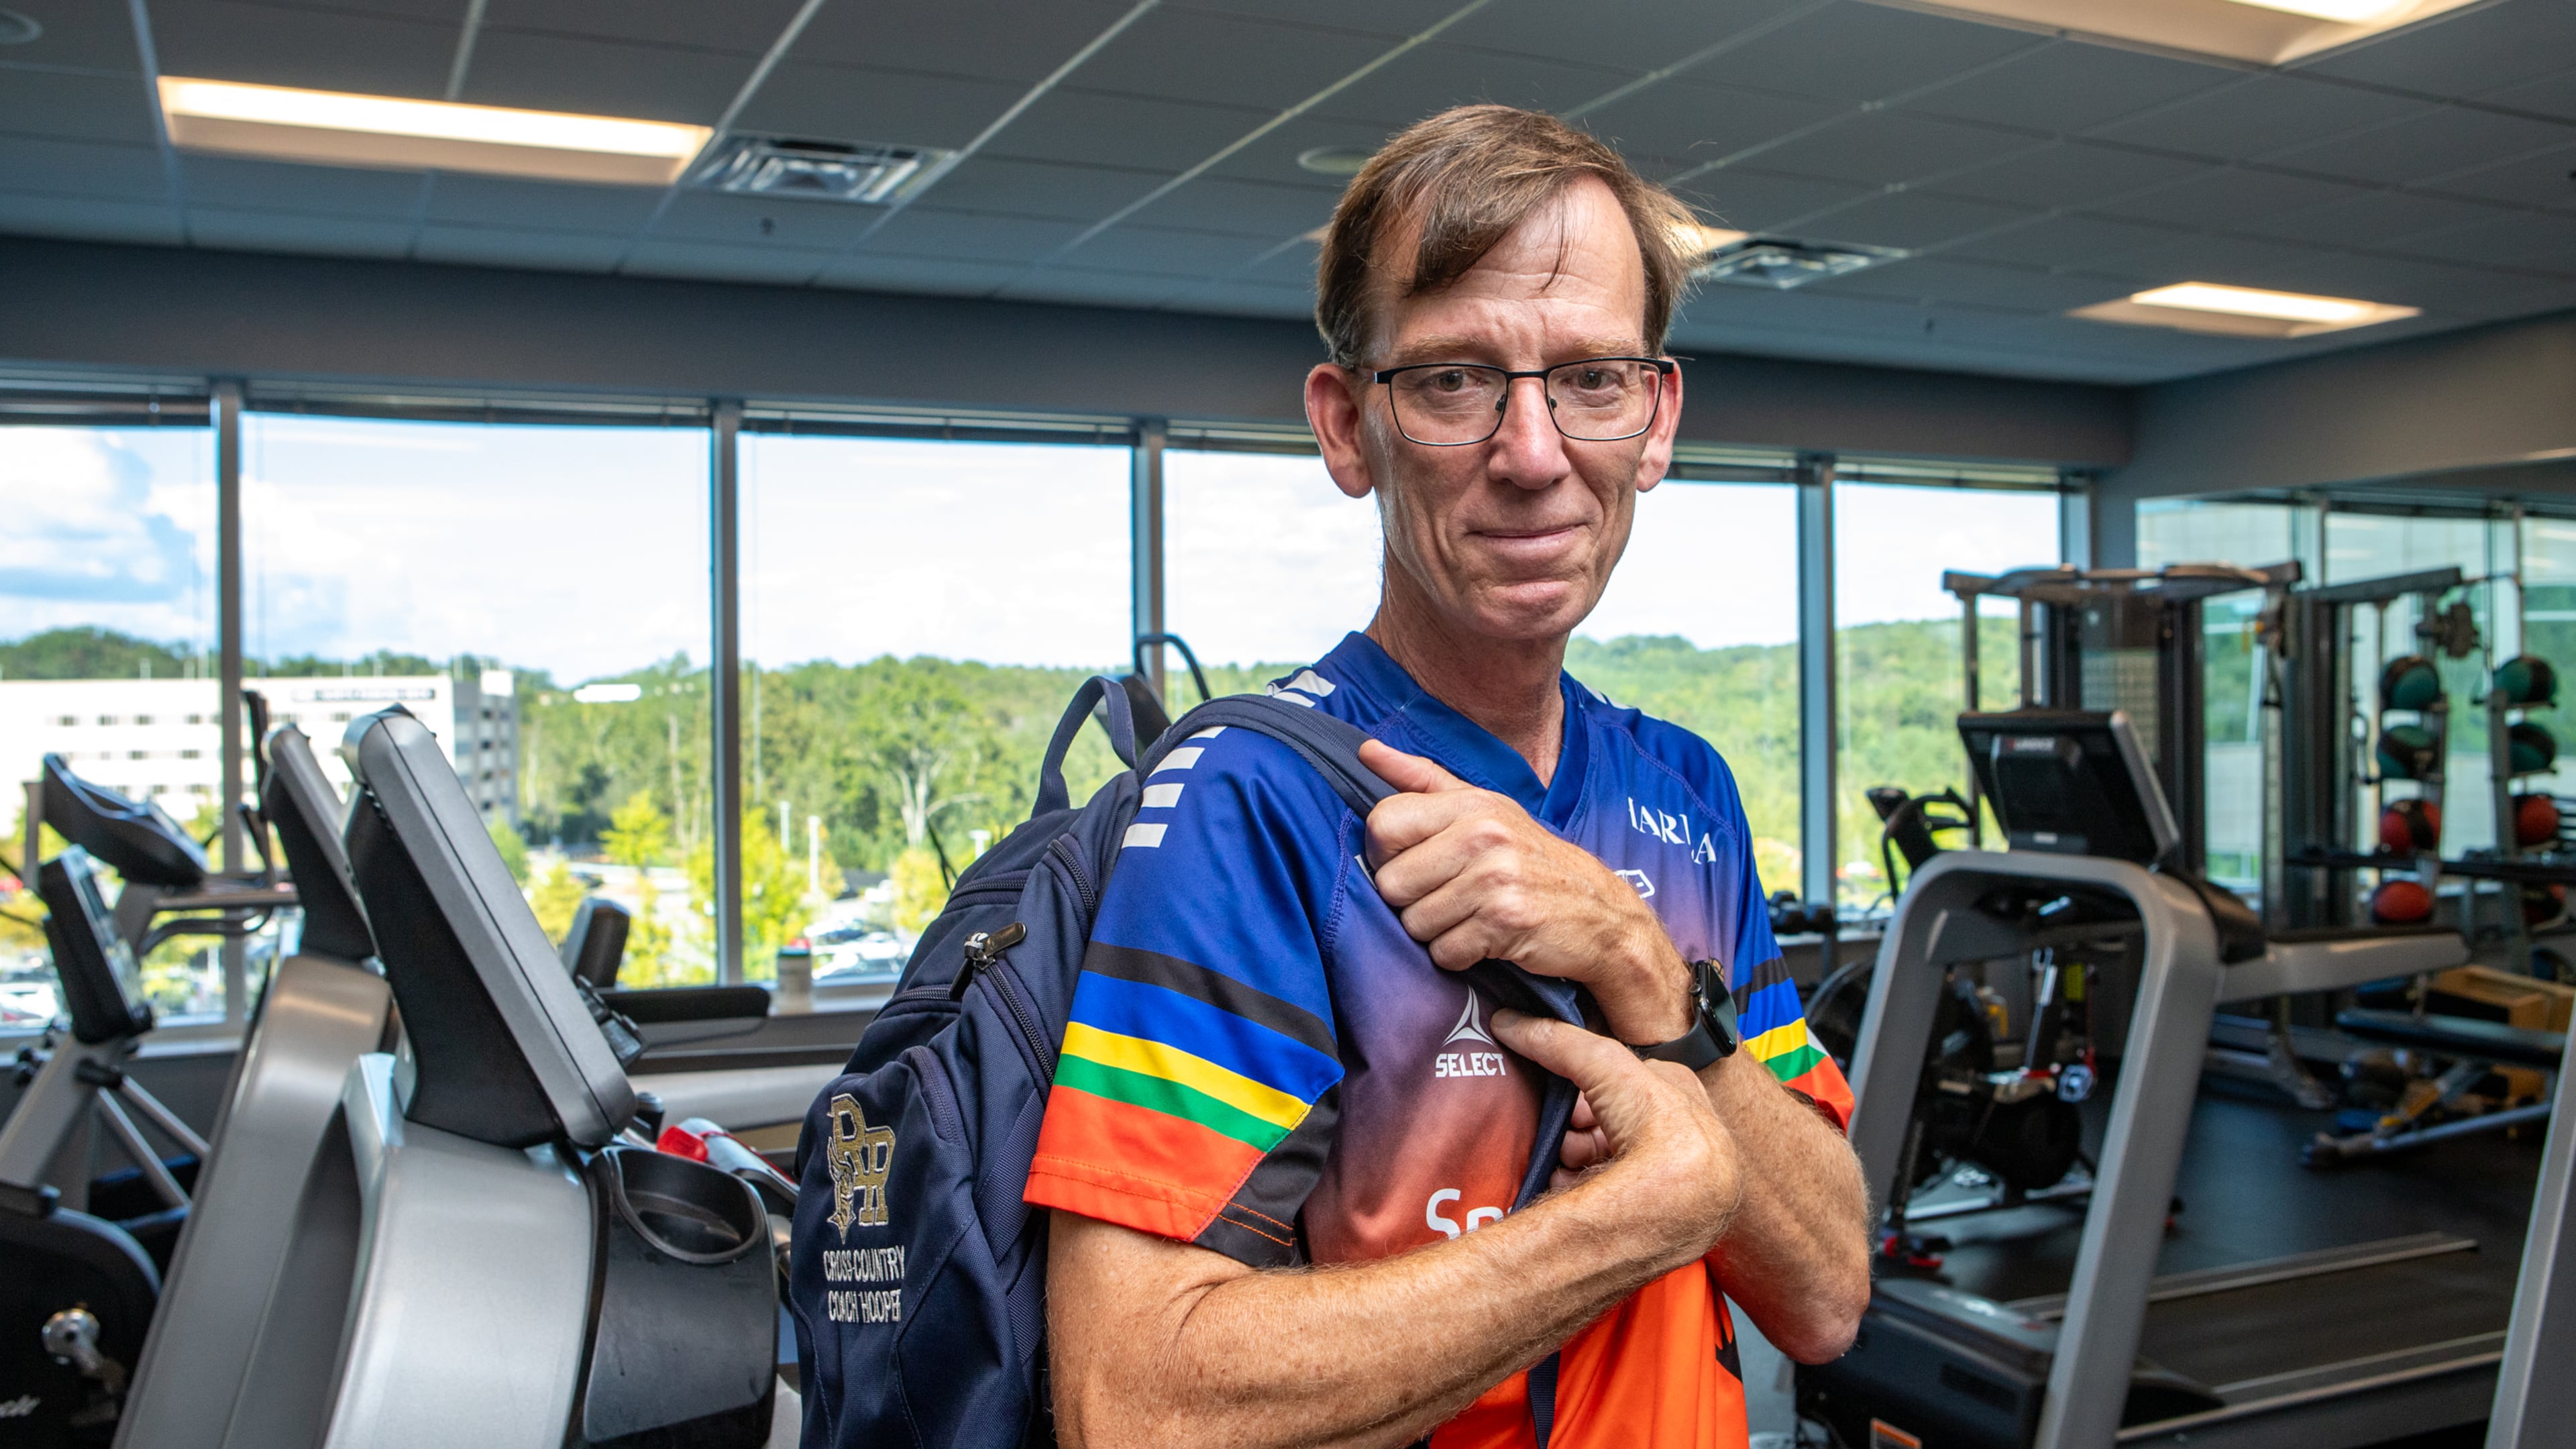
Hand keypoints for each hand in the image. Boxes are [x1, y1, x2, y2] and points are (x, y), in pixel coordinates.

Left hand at [1361, 739, 1691, 1042]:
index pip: (1383, 823)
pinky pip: (1445, 952)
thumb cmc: (1530, 861)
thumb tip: (1366, 751)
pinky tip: (1487, 939)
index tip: (1415, 863)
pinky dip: (1460, 955)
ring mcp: (1495, 877)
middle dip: (1411, 901)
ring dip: (1437, 931)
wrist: (1600, 913)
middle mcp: (1483, 834)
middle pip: (1391, 882)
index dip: (1387, 854)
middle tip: (1449, 897)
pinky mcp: (1506, 921)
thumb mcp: (1485, 810)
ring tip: (1471, 917)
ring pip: (1414, 923)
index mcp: (1471, 804)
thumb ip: (1423, 781)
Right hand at [1490, 1011, 1741, 1258]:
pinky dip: (1585, 1191)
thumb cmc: (1659, 1125)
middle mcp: (1683, 1141)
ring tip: (1557, 1163)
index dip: (1587, 1092)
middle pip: (1613, 1128)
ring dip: (1576, 1162)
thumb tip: (1508, 1020)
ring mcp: (1673, 1182)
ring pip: (1609, 1164)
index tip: (1562, 1103)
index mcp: (1682, 1100)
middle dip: (1579, 1132)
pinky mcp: (1661, 1218)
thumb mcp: (1605, 1065)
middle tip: (1557, 1136)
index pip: (1626, 1086)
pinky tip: (1564, 1188)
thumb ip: (1560, 1040)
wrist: (1678, 1201)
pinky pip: (1614, 1199)